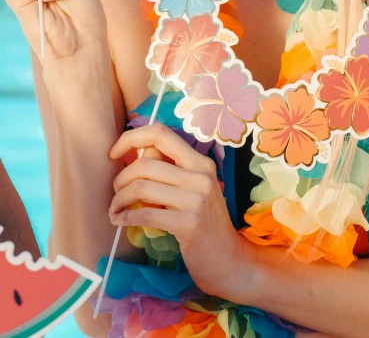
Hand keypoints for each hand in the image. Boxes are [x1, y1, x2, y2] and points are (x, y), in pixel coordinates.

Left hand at [108, 123, 252, 298]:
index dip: (131, 138)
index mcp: (200, 161)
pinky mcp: (188, 224)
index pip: (161, 133)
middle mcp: (200, 175)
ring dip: (119, 198)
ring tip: (116, 208)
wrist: (229, 259)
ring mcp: (196, 199)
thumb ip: (170, 170)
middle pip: (145, 162)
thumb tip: (136, 154)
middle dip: (121, 177)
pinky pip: (144, 214)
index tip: (115, 153)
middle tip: (116, 192)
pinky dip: (125, 217)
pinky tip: (120, 221)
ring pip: (141, 187)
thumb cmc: (206, 222)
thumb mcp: (193, 189)